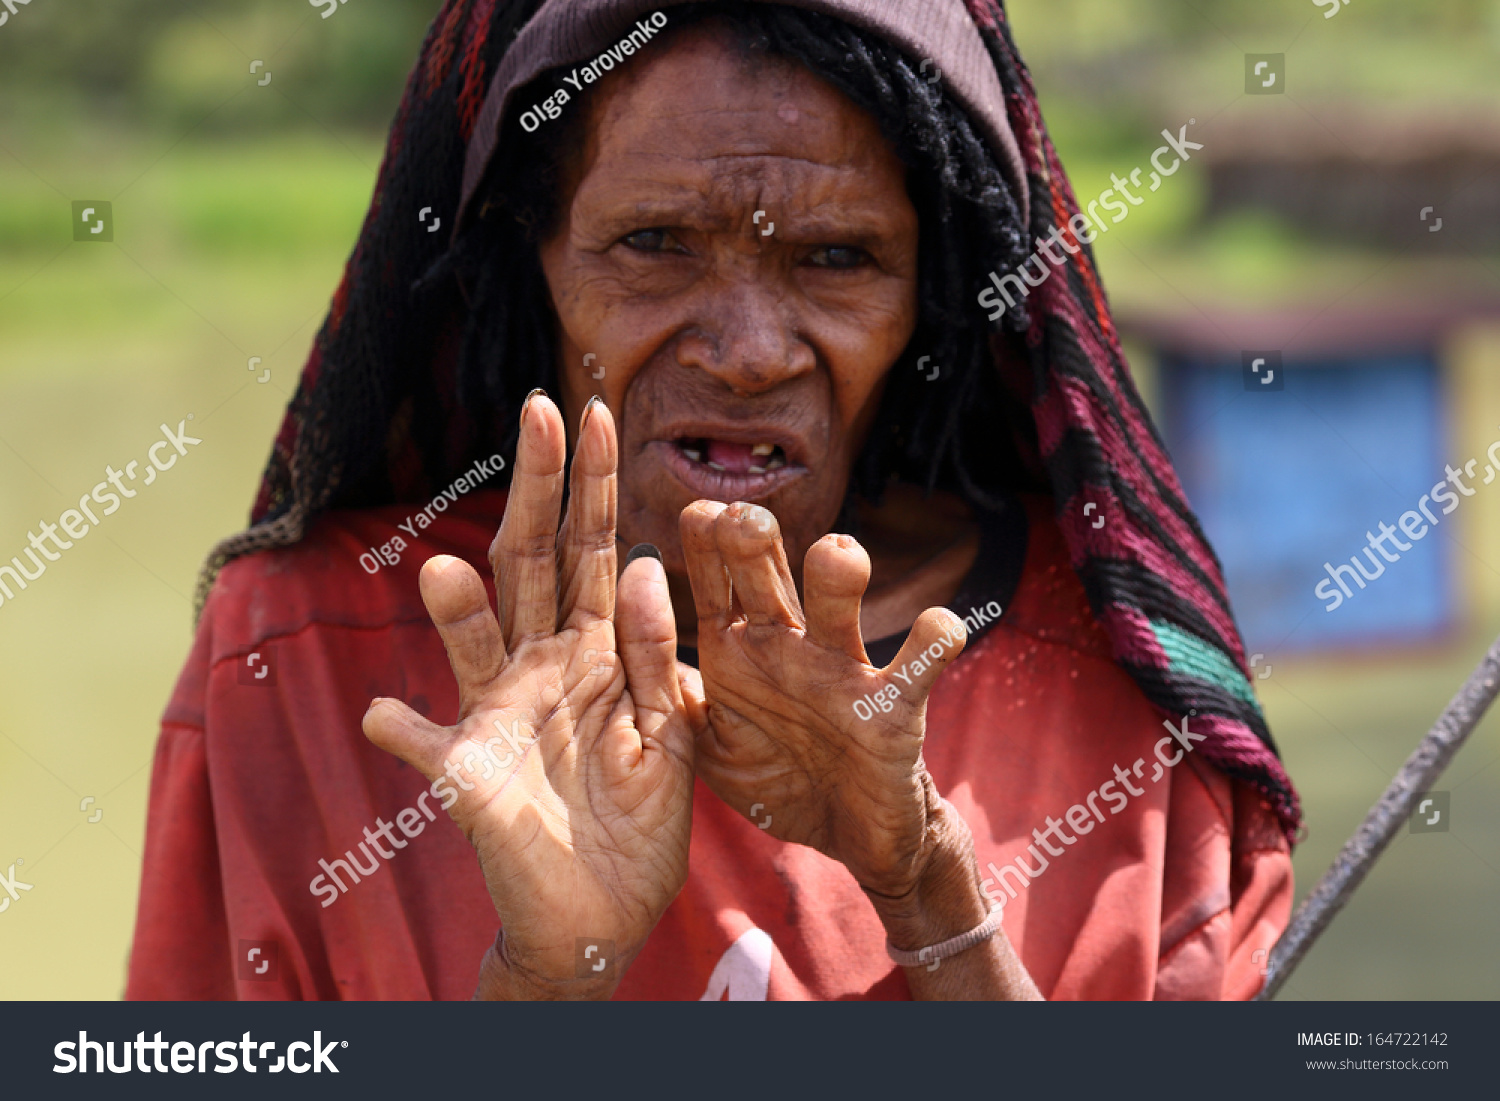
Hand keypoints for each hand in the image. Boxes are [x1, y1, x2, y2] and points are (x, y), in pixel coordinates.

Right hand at [363, 394, 694, 997]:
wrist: (606, 912)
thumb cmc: (641, 822)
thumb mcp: (672, 732)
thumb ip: (655, 654)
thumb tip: (644, 563)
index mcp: (599, 651)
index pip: (594, 551)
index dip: (593, 485)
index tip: (594, 412)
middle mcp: (542, 665)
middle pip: (535, 562)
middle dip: (539, 490)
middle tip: (541, 411)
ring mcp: (498, 713)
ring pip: (475, 637)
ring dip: (456, 609)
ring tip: (444, 570)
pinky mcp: (466, 772)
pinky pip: (423, 746)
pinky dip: (400, 732)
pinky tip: (379, 715)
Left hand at [678, 500, 965, 898]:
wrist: (849, 836)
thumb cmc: (776, 777)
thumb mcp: (707, 744)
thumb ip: (669, 698)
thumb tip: (614, 648)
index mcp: (739, 650)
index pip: (714, 583)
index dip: (703, 547)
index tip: (695, 514)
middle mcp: (790, 645)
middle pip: (769, 577)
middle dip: (754, 544)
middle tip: (740, 519)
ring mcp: (844, 670)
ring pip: (840, 607)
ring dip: (838, 578)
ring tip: (837, 554)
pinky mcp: (895, 708)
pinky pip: (918, 666)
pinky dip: (933, 642)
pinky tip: (937, 627)